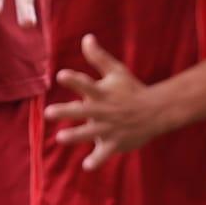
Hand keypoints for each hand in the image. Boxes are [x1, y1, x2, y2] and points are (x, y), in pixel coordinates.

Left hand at [44, 34, 166, 169]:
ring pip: (90, 133)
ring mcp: (111, 128)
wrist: (157, 111)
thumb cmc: (131, 89)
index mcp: (102, 93)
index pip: (86, 84)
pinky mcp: (116, 143)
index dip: (74, 80)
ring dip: (76, 135)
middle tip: (48, 112)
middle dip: (66, 112)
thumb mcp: (116, 71)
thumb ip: (98, 58)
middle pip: (83, 111)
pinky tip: (87, 167)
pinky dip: (97, 160)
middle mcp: (104, 110)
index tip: (61, 75)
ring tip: (60, 138)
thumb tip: (86, 37)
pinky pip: (105, 153)